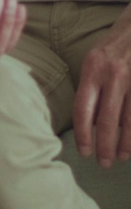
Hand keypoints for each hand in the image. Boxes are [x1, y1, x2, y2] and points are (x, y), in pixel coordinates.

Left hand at [74, 23, 130, 166]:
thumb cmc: (114, 45)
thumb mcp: (95, 60)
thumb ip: (91, 88)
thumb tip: (89, 122)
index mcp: (93, 69)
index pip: (83, 109)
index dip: (82, 134)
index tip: (84, 151)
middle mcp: (113, 74)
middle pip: (106, 121)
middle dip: (104, 146)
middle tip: (103, 163)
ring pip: (129, 122)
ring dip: (124, 145)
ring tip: (120, 157)